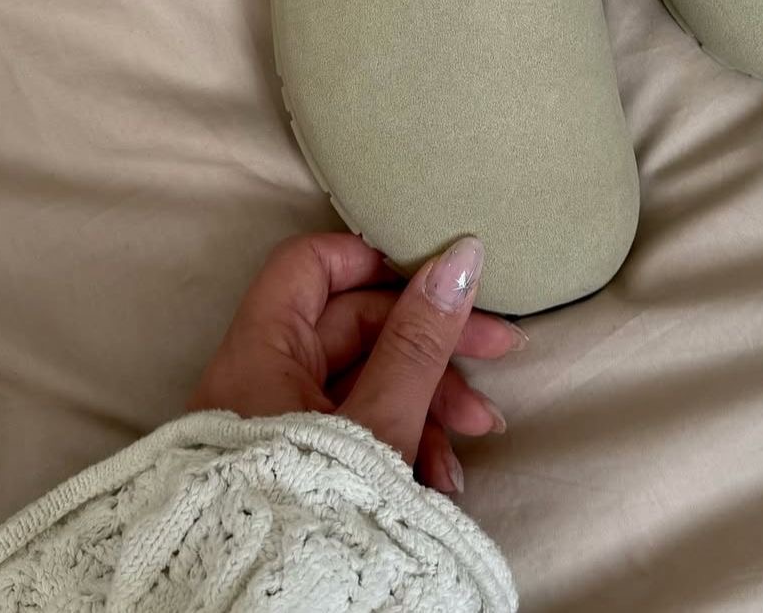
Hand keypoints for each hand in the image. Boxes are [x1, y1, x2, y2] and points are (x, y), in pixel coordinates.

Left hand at [188, 232, 522, 493]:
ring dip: (430, 400)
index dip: (376, 260)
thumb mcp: (381, 422)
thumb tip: (460, 256)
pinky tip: (441, 478)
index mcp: (260, 352)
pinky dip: (404, 440)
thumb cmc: (319, 507)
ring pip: (365, 381)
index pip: (311, 265)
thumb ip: (421, 339)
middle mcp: (260, 379)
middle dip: (433, 345)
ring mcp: (278, 426)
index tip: (440, 277)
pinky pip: (355, 428)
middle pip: (354, 326)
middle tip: (501, 352)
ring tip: (477, 436)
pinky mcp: (300, 465)